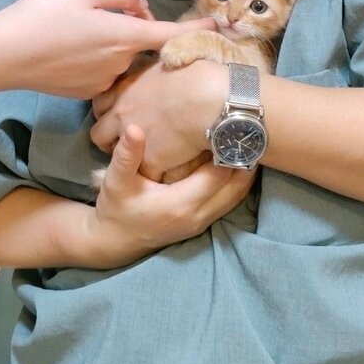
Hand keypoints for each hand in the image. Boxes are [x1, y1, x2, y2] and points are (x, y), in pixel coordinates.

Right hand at [0, 0, 215, 99]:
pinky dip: (92, 58)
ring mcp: (103, 83)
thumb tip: (136, 6)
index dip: (196, 30)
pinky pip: (101, 70)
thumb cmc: (42, 17)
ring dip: (109, 43)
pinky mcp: (85, 93)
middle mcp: (120, 65)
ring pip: (118, 56)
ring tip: (71, 31)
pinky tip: (65, 50)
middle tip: (95, 10)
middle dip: (129, 26)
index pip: (171, 34)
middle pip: (139, 41)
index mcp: (124, 36)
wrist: (2, 56)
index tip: (217, 27)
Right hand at [85, 125, 251, 264]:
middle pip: (237, 185)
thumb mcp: (115, 181)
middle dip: (244, 158)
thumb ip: (127, 155)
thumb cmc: (115, 208)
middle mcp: (198, 215)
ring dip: (244, 169)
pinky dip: (236, 180)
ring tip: (247, 140)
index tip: (230, 123)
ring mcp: (203, 221)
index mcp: (181, 204)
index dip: (227, 149)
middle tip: (249, 127)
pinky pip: (230, 199)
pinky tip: (235, 158)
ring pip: (238, 194)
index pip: (218, 173)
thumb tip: (135, 128)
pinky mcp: (203, 221)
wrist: (114, 241)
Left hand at [91, 58, 228, 179]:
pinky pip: (145, 173)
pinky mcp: (150, 161)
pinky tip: (169, 168)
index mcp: (125, 89)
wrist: (209, 98)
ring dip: (129, 158)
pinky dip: (156, 172)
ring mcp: (133, 140)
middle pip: (99, 134)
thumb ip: (159, 63)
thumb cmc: (196, 71)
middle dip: (111, 138)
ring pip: (116, 157)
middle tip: (133, 139)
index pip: (100, 104)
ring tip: (149, 156)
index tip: (125, 114)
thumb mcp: (171, 54)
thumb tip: (168, 58)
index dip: (110, 110)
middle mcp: (122, 115)